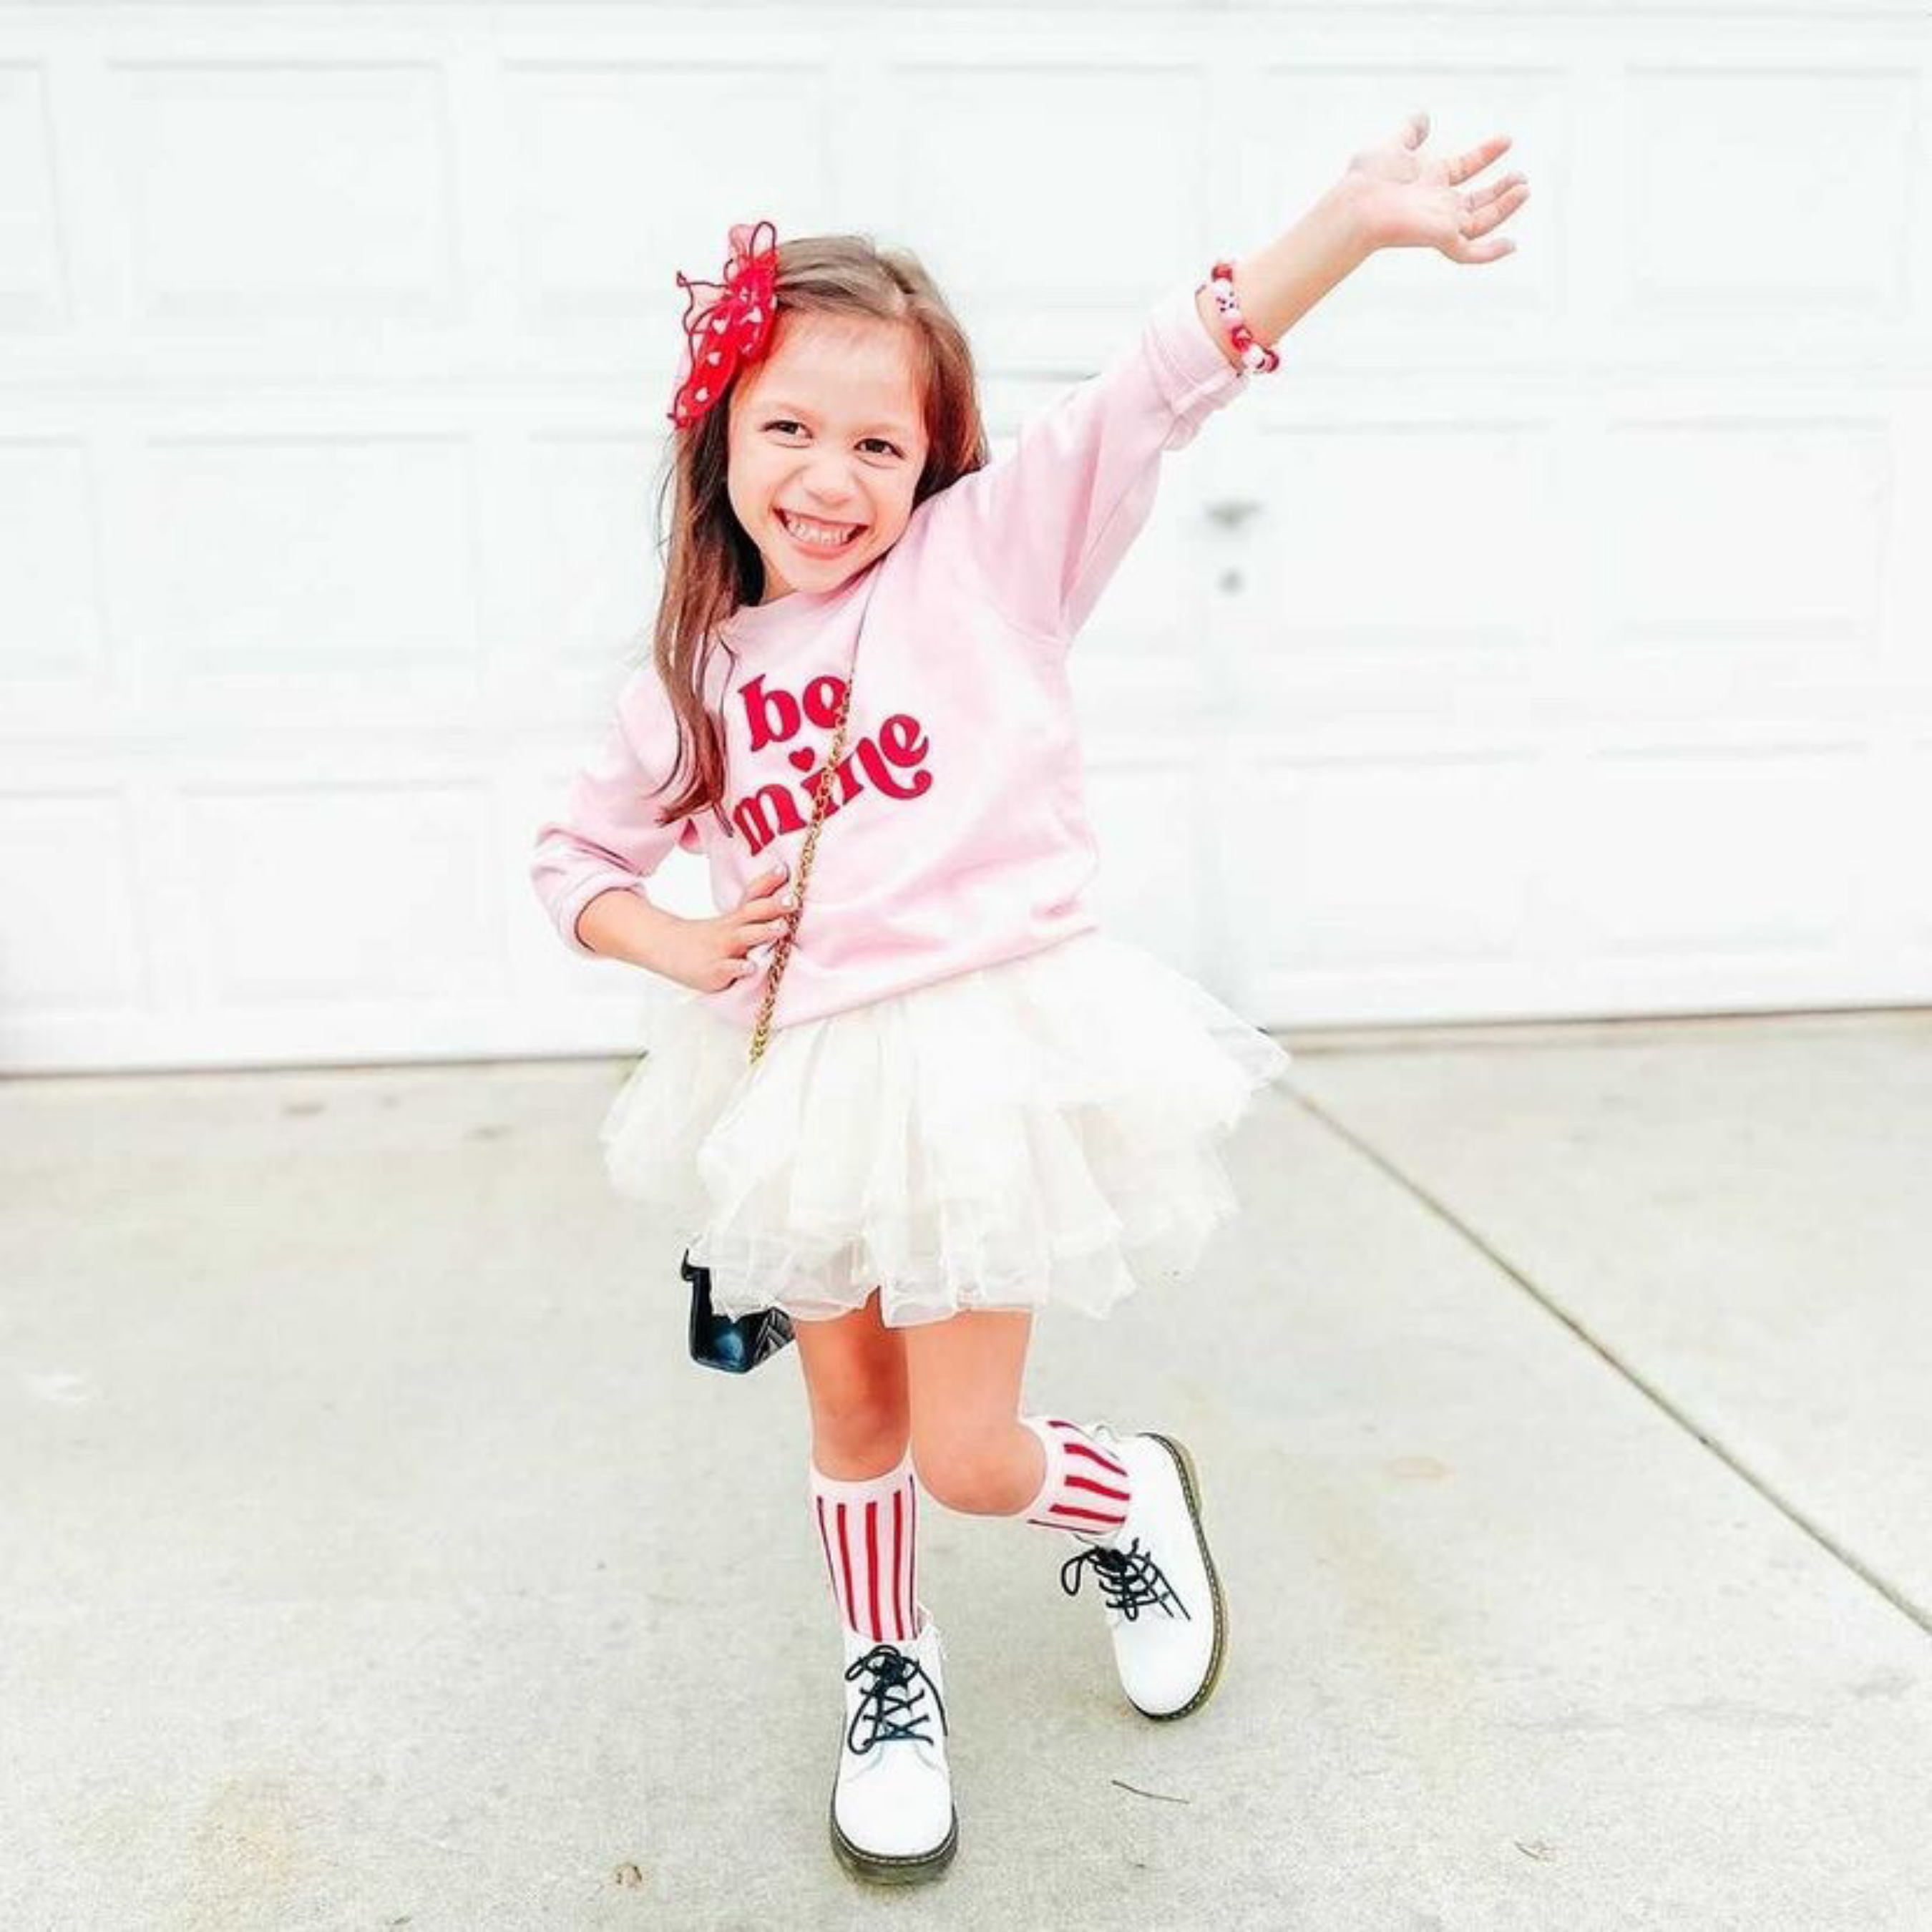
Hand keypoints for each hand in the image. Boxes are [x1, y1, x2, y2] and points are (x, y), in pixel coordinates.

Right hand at [657, 862, 795, 993]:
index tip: (784, 869)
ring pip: (744, 938)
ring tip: (782, 927)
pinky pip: (728, 969)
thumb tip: (785, 894)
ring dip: (764, 932)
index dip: (768, 882)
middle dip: (774, 906)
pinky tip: (751, 968)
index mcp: (737, 917)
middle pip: (753, 913)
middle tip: (793, 900)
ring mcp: (722, 948)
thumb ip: (756, 911)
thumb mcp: (732, 923)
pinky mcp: (714, 970)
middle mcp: (731, 929)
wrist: (668, 950)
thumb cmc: (711, 938)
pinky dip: (739, 968)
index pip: (753, 895)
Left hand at [1338, 109, 1527, 262]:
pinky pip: (1471, 253)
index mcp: (1429, 180)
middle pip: (1477, 200)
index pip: (1464, 168)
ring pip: (1482, 221)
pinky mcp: (1442, 239)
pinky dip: (1491, 252)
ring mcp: (1441, 223)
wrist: (1358, 206)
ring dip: (1505, 207)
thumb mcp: (1392, 145)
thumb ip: (1409, 132)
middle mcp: (1437, 204)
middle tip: (1522, 177)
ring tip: (1524, 189)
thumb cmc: (1367, 179)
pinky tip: (1512, 245)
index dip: (1486, 154)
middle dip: (1501, 190)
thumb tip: (1422, 117)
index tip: (1506, 139)